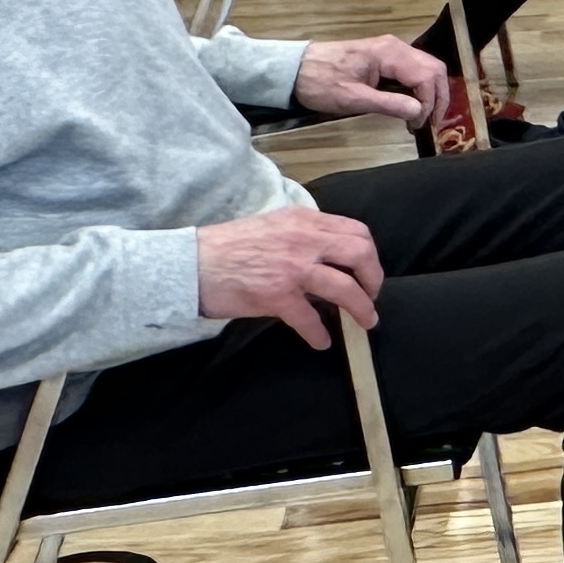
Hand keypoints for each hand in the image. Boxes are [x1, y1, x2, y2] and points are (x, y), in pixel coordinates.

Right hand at [194, 206, 382, 347]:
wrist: (190, 264)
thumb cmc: (226, 248)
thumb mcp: (273, 225)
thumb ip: (303, 235)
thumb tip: (329, 256)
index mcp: (304, 220)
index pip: (356, 231)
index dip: (369, 255)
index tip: (368, 272)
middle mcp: (303, 240)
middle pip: (360, 254)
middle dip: (374, 279)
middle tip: (371, 297)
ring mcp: (292, 268)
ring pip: (345, 288)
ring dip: (361, 308)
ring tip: (365, 322)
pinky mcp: (277, 296)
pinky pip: (310, 320)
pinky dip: (319, 334)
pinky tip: (321, 342)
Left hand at [292, 33, 444, 125]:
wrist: (294, 68)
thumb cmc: (320, 82)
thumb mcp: (352, 99)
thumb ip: (388, 104)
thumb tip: (419, 112)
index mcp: (389, 54)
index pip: (426, 76)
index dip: (430, 103)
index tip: (419, 125)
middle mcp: (396, 47)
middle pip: (434, 69)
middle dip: (438, 97)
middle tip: (432, 123)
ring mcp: (391, 50)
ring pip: (426, 68)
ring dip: (431, 92)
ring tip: (423, 117)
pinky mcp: (385, 56)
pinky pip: (414, 69)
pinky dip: (420, 87)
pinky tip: (412, 105)